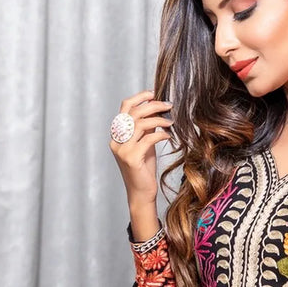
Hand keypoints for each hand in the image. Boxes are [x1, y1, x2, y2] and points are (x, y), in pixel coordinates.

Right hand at [109, 90, 172, 237]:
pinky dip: (160, 134)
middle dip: (153, 105)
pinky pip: (148, 139)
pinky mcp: (131, 158)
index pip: (125, 107)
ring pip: (140, 124)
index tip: (154, 94)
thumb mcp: (144, 143)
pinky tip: (169, 136)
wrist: (141, 192)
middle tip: (169, 105)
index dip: (139, 97)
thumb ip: (146, 127)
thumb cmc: (143, 168)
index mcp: (117, 133)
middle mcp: (116, 140)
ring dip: (159, 119)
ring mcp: (122, 149)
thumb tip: (157, 108)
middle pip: (134, 113)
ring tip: (171, 121)